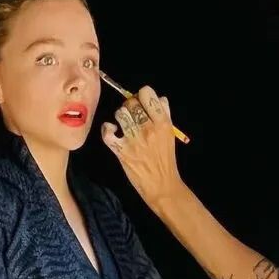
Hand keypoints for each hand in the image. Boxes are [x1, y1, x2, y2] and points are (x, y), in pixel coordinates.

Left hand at [101, 85, 183, 212]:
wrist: (162, 185)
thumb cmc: (166, 160)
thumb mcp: (170, 134)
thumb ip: (165, 114)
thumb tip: (160, 98)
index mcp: (162, 122)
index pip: (146, 93)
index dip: (142, 95)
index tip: (141, 103)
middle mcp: (147, 128)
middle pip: (131, 102)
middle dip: (130, 106)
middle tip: (132, 116)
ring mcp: (133, 140)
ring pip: (119, 113)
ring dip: (120, 117)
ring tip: (124, 125)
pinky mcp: (121, 151)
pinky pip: (107, 133)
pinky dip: (107, 129)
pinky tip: (112, 131)